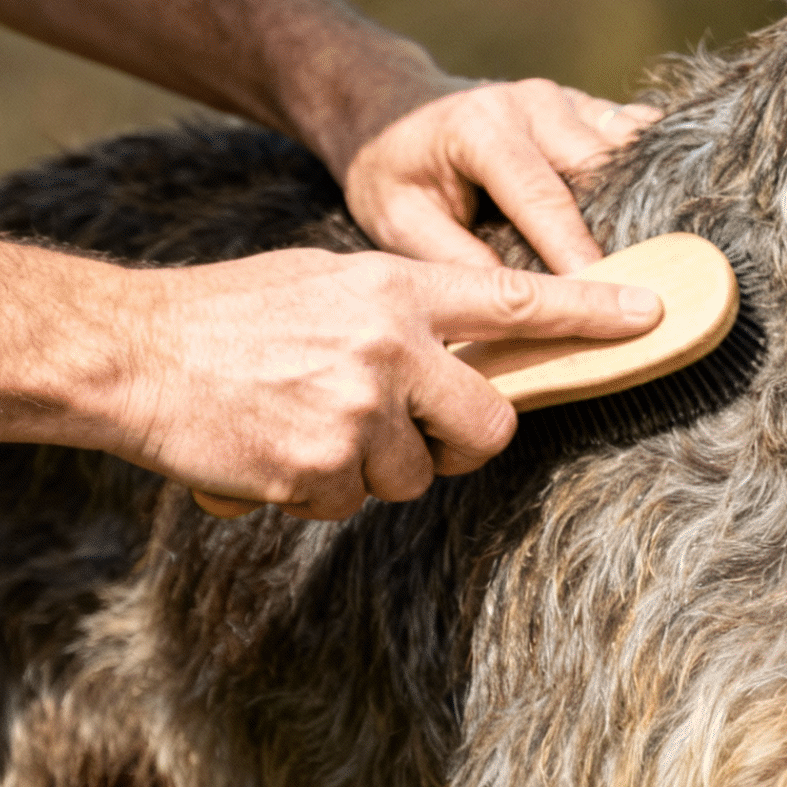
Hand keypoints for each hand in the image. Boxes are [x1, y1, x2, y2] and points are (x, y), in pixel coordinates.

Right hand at [100, 248, 662, 519]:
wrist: (133, 351)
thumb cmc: (237, 313)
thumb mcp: (332, 283)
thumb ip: (407, 315)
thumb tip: (474, 358)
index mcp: (398, 288)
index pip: (519, 302)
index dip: (593, 313)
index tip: (653, 315)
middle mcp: (390, 347)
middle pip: (490, 425)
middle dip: (464, 441)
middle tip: (419, 429)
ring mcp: (355, 412)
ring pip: (416, 475)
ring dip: (375, 467)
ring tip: (311, 423)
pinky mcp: (315, 470)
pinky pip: (350, 503)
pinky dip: (318, 491)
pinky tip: (275, 450)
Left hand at [338, 79, 662, 273]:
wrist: (393, 110)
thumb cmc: (392, 171)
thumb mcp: (398, 220)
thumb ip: (456, 259)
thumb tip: (521, 308)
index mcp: (482, 127)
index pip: (543, 197)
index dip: (575, 250)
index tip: (603, 296)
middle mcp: (533, 103)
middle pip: (599, 169)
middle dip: (622, 226)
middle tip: (639, 285)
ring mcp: (568, 98)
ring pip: (629, 149)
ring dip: (645, 198)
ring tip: (658, 254)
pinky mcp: (589, 106)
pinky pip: (635, 138)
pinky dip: (649, 176)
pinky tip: (656, 216)